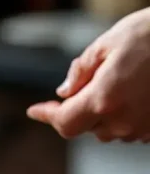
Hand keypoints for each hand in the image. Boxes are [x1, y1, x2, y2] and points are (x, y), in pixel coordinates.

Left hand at [27, 7, 149, 141]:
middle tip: (81, 84)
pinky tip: (135, 89)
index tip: (35, 111)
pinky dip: (125, 113)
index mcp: (103, 99)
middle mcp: (123, 120)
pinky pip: (133, 127)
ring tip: (118, 79)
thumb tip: (64, 92)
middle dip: (76, 109)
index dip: (46, 116)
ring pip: (110, 129)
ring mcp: (145, 128)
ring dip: (102, 112)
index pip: (63, 122)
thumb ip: (80, 71)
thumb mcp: (107, 43)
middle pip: (85, 127)